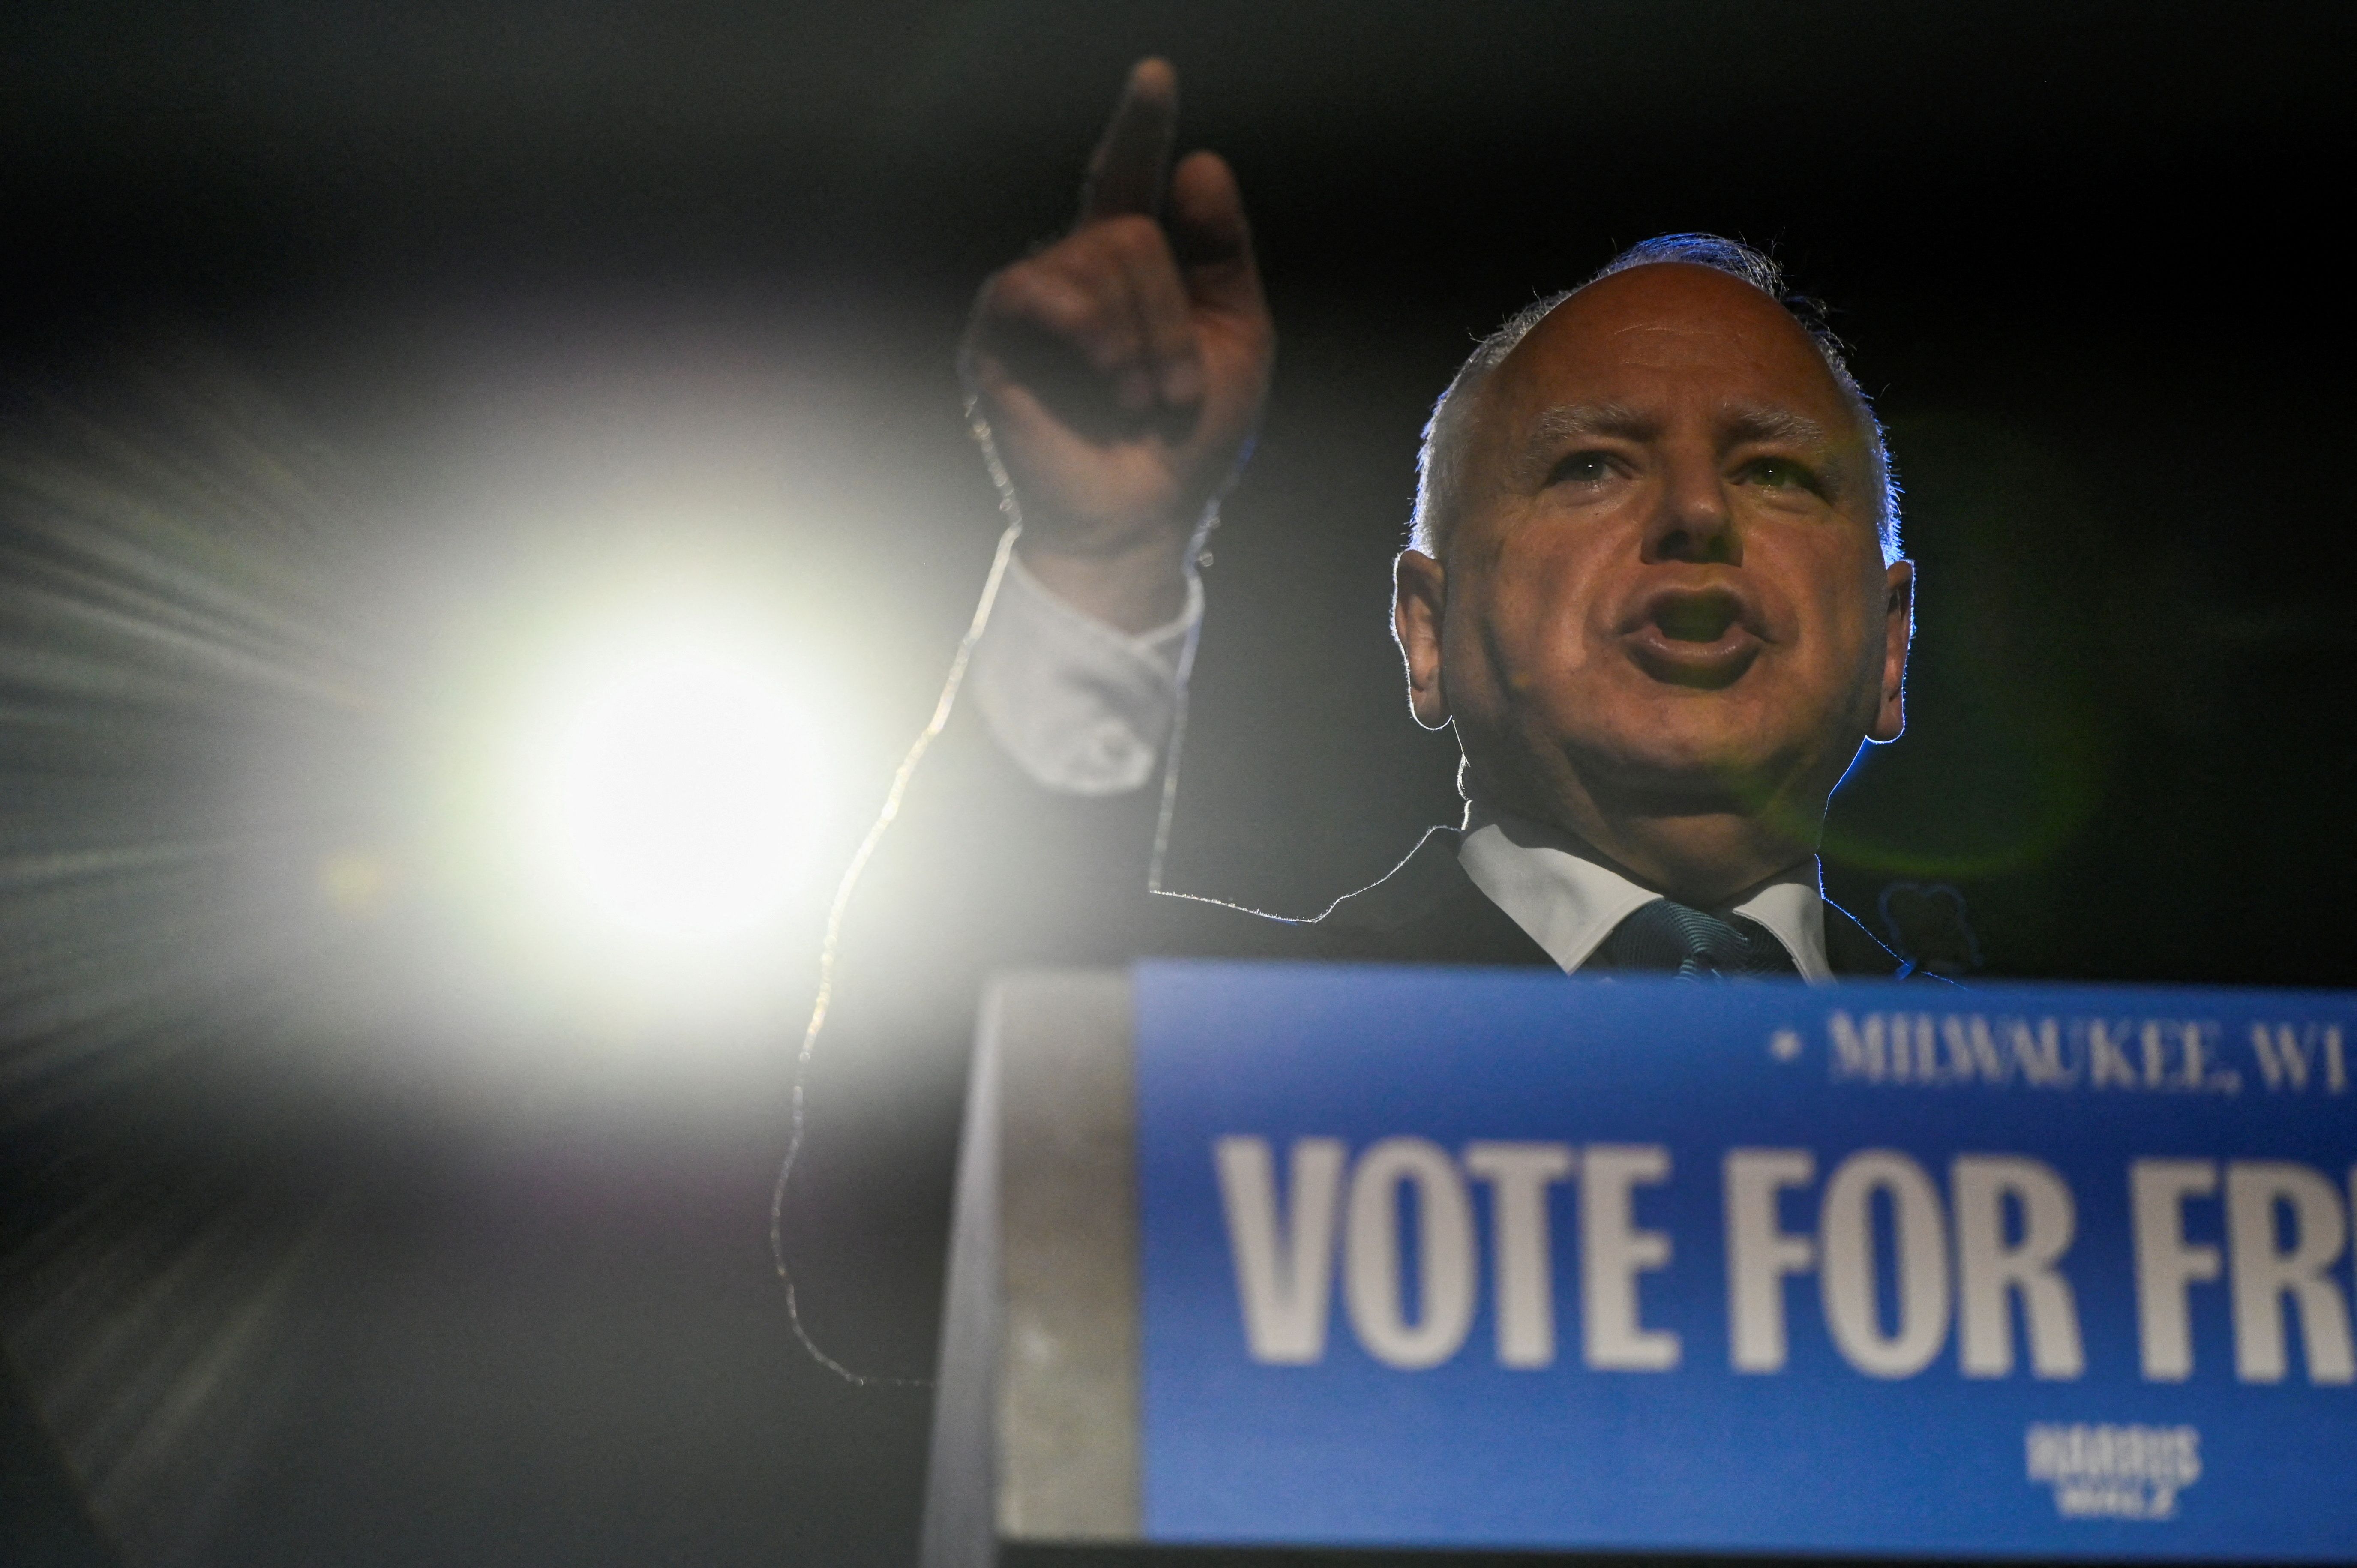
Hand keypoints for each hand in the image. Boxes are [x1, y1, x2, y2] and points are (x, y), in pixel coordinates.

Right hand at [960, 59, 1273, 629]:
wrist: (1144, 520)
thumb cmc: (1188, 441)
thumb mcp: (1235, 339)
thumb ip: (1221, 254)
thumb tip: (1200, 162)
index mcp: (1131, 272)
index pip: (1129, 179)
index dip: (1140, 126)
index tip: (1157, 74)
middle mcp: (1076, 275)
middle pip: (1129, 227)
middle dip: (1171, 311)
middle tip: (1175, 389)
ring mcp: (1031, 305)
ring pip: (1098, 257)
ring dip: (1144, 335)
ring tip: (1146, 400)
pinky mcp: (994, 340)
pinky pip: (1038, 288)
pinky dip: (1090, 332)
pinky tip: (1110, 379)